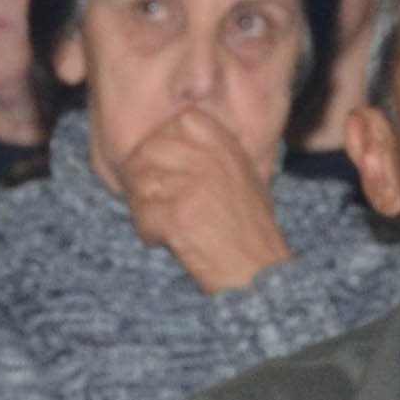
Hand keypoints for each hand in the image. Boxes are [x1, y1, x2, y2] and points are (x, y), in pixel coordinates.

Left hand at [124, 105, 295, 293]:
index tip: (166, 172)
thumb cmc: (251, 231)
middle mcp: (209, 158)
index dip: (159, 148)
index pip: (171, 125)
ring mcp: (193, 185)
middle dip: (144, 181)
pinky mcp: (179, 215)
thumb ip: (209, 153)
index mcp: (224, 143)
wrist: (260, 274)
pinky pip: (141, 213)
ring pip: (140, 183)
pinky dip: (149, 231)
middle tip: (157, 204)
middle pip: (147, 153)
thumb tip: (162, 143)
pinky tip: (167, 241)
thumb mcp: (241, 176)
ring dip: (144, 207)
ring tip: (164, 224)